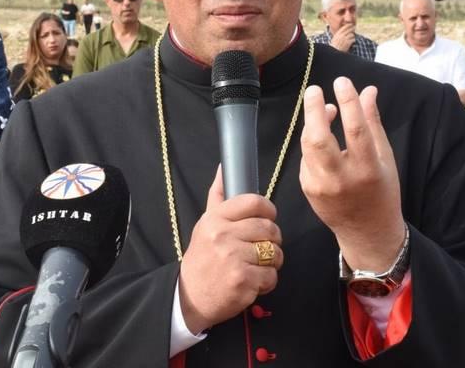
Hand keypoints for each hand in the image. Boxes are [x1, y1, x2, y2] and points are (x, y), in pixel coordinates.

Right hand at [178, 167, 283, 333]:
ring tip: (257, 266)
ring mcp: (233, 258)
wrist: (190, 297)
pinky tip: (253, 282)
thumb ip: (217, 196)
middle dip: (273, 240)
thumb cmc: (202, 258)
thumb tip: (223, 167)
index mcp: (215, 219)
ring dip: (272, 262)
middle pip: (269, 228)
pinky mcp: (243, 280)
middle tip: (263, 248)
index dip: (268, 211)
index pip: (254, 202)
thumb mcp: (205, 224)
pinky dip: (267, 281)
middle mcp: (223, 235)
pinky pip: (272, 275)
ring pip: (274, 253)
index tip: (268, 219)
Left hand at [299, 79, 404, 271]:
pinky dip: (312, 142)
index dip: (348, 101)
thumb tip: (368, 91)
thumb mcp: (385, 157)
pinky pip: (306, 158)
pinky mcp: (307, 189)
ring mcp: (321, 186)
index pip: (355, 129)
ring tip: (324, 108)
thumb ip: (373, 123)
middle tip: (314, 90)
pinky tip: (322, 136)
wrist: (367, 232)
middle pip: (319, 139)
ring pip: (308, 146)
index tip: (342, 81)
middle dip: (313, 110)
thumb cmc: (382, 191)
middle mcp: (341, 179)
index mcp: (367, 169)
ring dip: (312, 123)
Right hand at [329, 24, 355, 52]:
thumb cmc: (334, 46)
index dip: (348, 25)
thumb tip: (343, 31)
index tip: (351, 24)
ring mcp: (345, 39)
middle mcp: (341, 35)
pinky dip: (353, 40)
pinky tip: (352, 41)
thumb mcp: (334, 39)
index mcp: (337, 34)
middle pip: (349, 30)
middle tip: (354, 28)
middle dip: (352, 28)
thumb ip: (338, 34)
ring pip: (352, 34)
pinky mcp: (348, 43)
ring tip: (352, 37)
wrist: (335, 52)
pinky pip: (353, 39)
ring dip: (352, 36)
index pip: (344, 27)